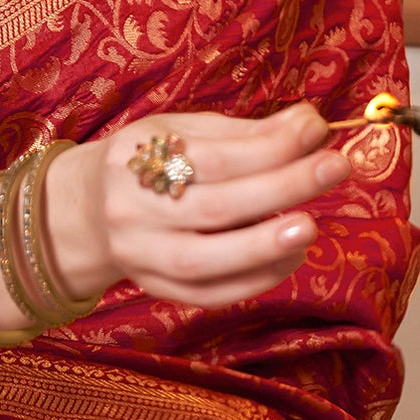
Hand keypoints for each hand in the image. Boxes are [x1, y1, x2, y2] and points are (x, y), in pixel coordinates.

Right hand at [48, 102, 351, 307]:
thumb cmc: (146, 162)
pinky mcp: (156, 288)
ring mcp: (142, 255)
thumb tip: (310, 125)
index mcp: (139, 157)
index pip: (219, 156)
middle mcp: (135, 209)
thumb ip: (246, 133)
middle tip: (336, 168)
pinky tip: (290, 257)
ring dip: (265, 245)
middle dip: (284, 187)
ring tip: (311, 226)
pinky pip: (209, 294)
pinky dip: (254, 279)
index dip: (275, 145)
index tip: (320, 130)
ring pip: (208, 260)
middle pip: (217, 206)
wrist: (84, 211)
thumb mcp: (183, 132)